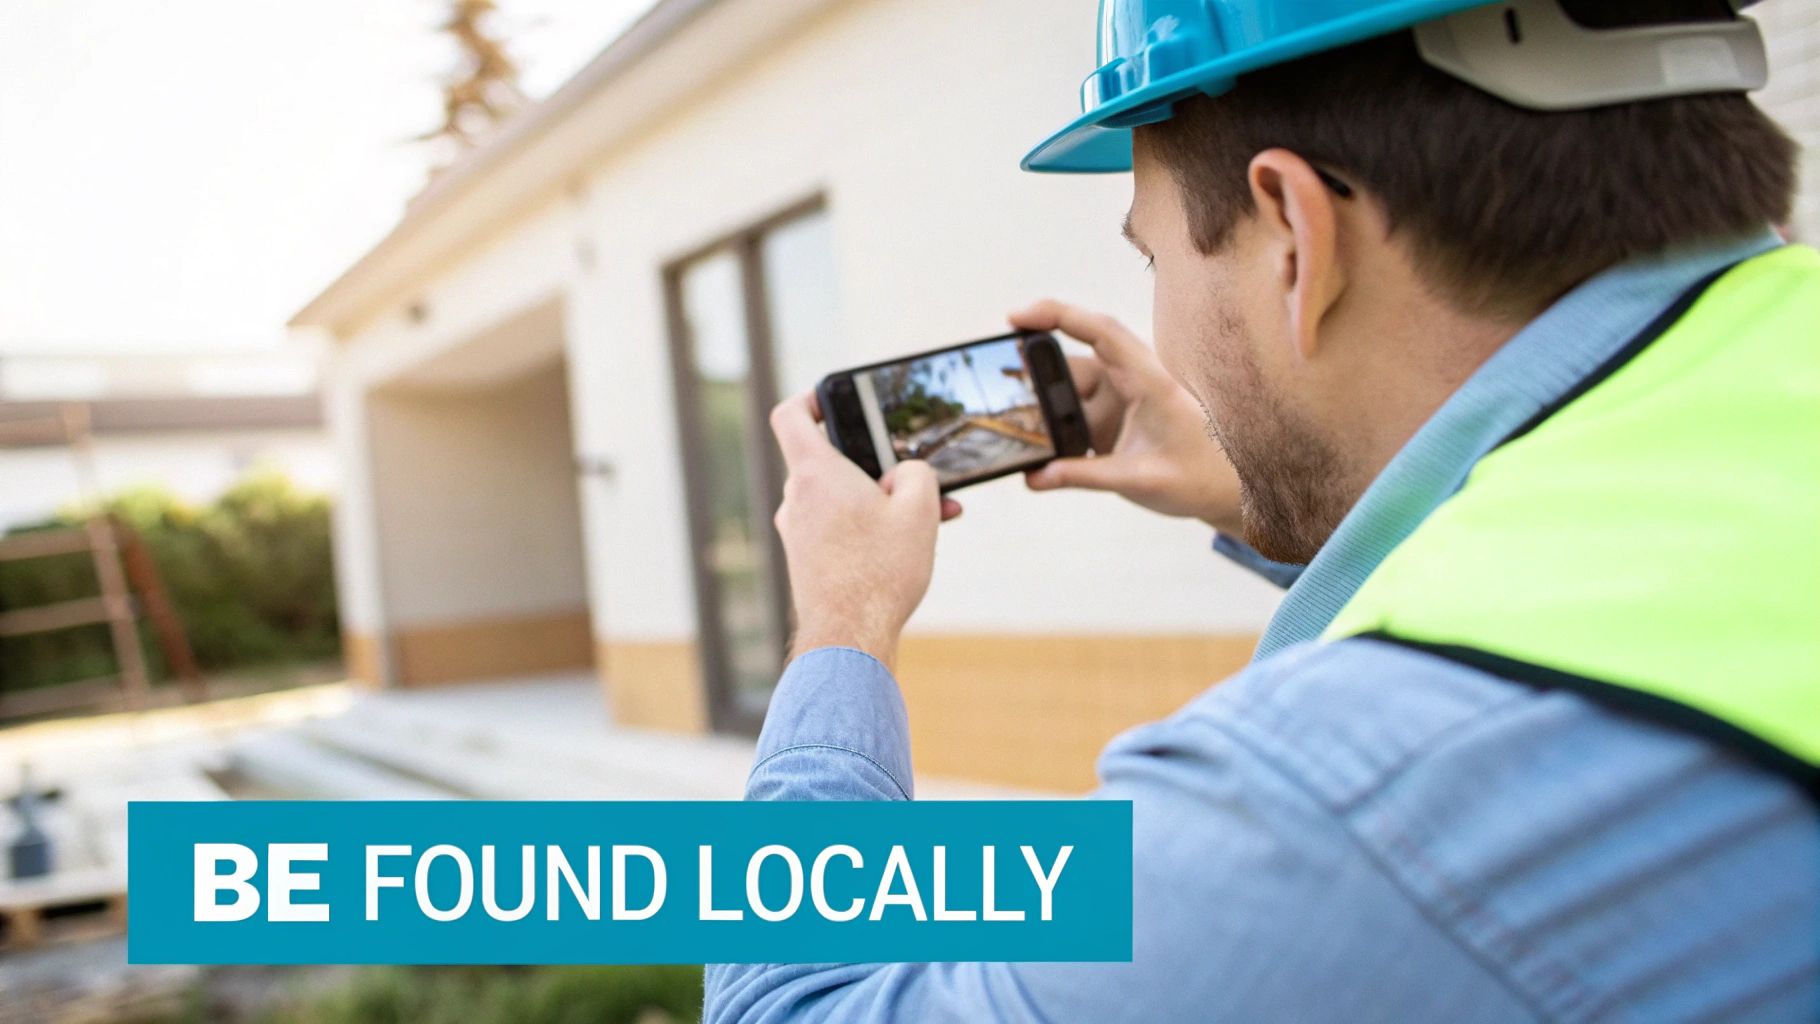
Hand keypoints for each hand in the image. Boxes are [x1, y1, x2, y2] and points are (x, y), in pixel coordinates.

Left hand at [769, 392, 958, 670]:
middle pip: (830, 462)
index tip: (833, 400)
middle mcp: (797, 499)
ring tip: (930, 518)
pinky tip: (907, 547)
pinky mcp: (806, 560)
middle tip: (916, 480)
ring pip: (840, 500)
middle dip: (876, 466)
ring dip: (881, 502)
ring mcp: (797, 532)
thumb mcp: (919, 510)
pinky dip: (868, 528)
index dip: (810, 399)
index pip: (790, 415)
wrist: (849, 638)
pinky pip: (838, 528)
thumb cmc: (879, 572)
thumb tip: (906, 475)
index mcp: (816, 474)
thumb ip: (917, 473)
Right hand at [1009, 300, 1243, 535]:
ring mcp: (1120, 400)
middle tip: (995, 380)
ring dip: (1040, 408)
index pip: (1101, 333)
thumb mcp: (1141, 480)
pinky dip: (1051, 428)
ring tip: (1011, 428)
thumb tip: (1036, 476)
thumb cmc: (1198, 477)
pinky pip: (1071, 415)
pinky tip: (1035, 451)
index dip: (1059, 315)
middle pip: (1073, 362)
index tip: (1017, 316)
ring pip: (1067, 391)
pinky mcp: (1111, 421)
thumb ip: (1086, 476)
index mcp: (1150, 381)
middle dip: (1033, 368)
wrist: (1226, 492)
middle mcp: (1132, 381)